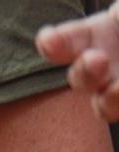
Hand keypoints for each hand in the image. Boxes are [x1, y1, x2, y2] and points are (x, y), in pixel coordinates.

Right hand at [39, 4, 118, 120]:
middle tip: (96, 61)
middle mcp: (104, 67)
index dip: (55, 43)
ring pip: (105, 105)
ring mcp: (118, 89)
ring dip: (110, 99)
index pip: (67, 42)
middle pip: (82, 78)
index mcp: (97, 36)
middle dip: (84, 72)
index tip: (49, 41)